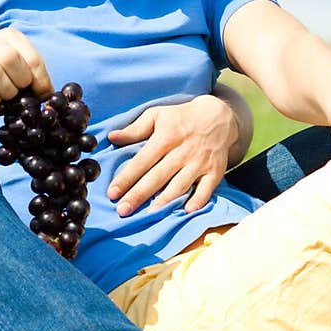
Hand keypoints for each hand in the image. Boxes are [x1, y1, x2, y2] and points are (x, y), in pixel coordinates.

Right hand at [0, 28, 52, 109]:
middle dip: (21, 83)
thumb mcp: (10, 64)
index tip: (42, 95)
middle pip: (13, 61)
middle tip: (19, 94)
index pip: (32, 58)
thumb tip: (49, 95)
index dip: (41, 80)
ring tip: (5, 97)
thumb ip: (29, 73)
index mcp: (10, 37)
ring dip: (6, 92)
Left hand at [106, 95, 238, 215]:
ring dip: (164, 201)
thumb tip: (112, 137)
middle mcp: (182, 152)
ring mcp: (200, 163)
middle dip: (139, 195)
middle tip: (123, 210)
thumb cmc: (181, 118)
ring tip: (148, 215)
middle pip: (157, 177)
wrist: (218, 117)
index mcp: (165, 138)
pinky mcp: (215, 171)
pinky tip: (186, 211)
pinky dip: (198, 200)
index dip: (126, 178)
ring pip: (180, 185)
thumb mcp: (156, 115)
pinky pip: (207, 188)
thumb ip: (134, 129)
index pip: (142, 161)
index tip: (112, 193)